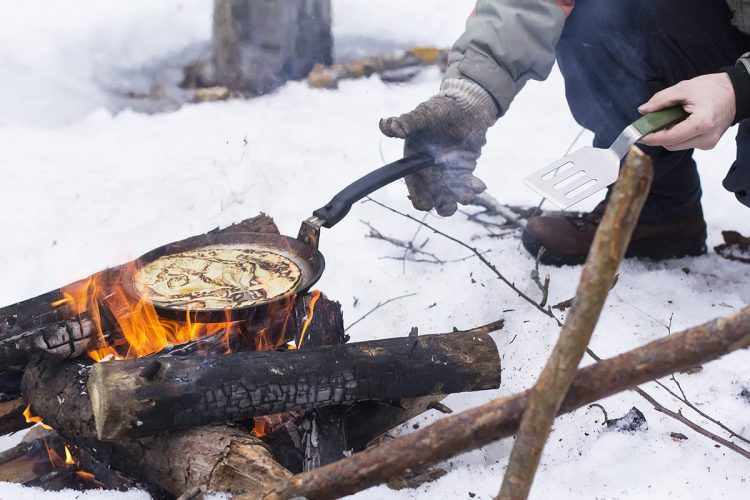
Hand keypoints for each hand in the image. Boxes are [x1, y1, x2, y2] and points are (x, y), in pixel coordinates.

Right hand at [379, 79, 497, 215]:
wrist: (464, 106)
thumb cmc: (439, 110)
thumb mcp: (422, 115)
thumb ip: (405, 122)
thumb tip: (386, 125)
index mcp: (414, 166)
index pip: (416, 194)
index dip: (423, 199)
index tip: (433, 194)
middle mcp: (429, 175)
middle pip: (435, 202)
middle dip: (445, 203)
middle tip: (455, 195)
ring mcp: (447, 175)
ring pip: (453, 199)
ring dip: (461, 199)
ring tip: (468, 193)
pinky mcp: (463, 173)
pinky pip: (468, 188)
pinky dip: (474, 189)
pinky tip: (480, 185)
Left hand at [638, 73, 735, 150]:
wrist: (736, 93)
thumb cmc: (713, 88)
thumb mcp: (684, 88)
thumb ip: (661, 100)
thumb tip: (643, 110)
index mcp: (701, 124)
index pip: (669, 138)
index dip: (651, 137)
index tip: (637, 134)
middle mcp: (706, 138)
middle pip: (671, 144)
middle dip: (658, 135)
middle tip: (649, 122)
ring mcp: (708, 143)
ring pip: (676, 145)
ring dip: (667, 134)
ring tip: (669, 118)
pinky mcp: (708, 144)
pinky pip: (685, 142)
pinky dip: (677, 134)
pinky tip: (680, 122)